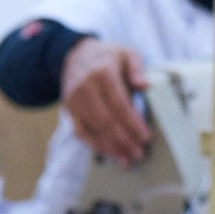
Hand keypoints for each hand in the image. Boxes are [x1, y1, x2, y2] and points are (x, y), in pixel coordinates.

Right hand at [60, 39, 150, 165]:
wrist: (76, 55)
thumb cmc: (108, 58)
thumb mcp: (127, 54)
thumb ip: (137, 68)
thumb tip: (144, 85)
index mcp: (103, 72)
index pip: (119, 103)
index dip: (132, 123)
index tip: (145, 137)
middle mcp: (85, 87)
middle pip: (106, 120)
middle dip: (124, 140)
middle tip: (138, 153)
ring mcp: (74, 100)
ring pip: (93, 129)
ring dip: (111, 147)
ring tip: (126, 159)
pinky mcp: (69, 110)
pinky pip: (81, 132)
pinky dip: (95, 145)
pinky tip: (109, 153)